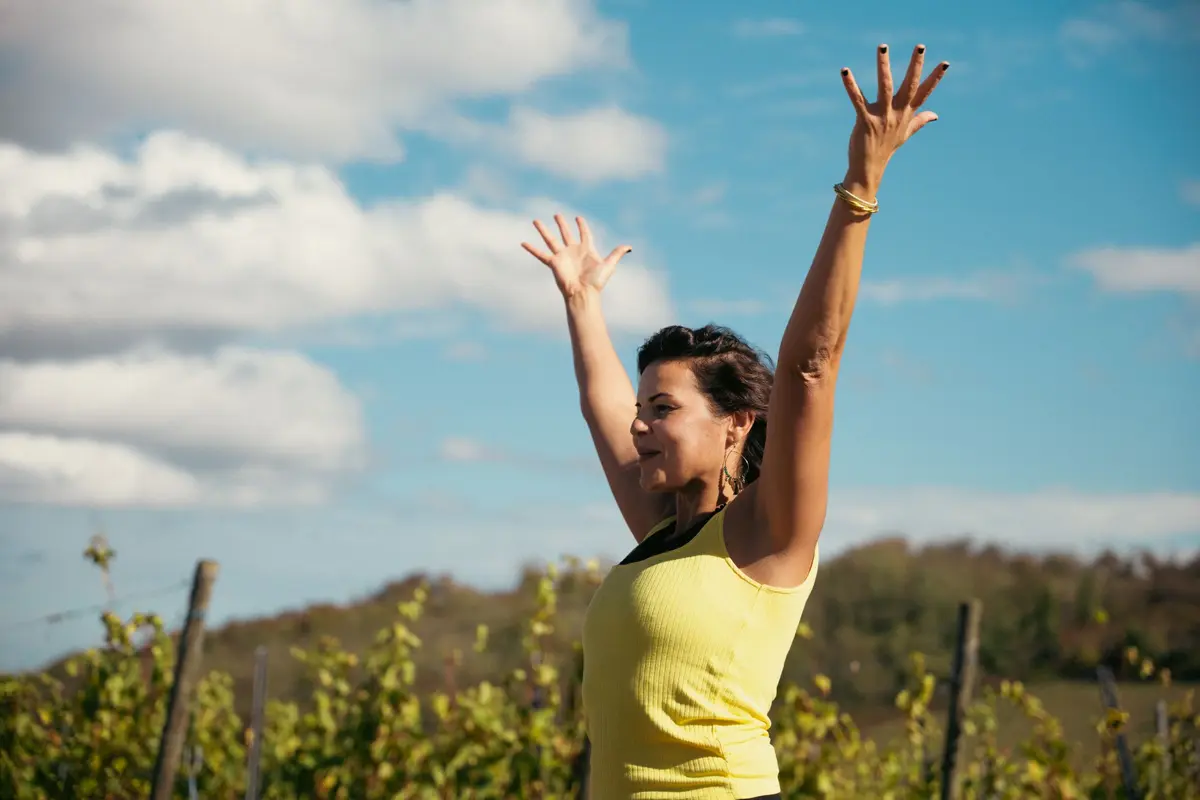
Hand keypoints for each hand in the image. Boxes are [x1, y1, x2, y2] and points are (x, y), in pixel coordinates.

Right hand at [521, 214, 631, 299]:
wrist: (583, 293)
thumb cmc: (596, 282)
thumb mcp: (609, 265)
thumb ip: (617, 253)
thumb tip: (629, 247)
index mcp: (586, 250)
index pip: (584, 234)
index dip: (582, 226)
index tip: (578, 217)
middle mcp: (572, 251)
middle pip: (566, 233)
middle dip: (562, 224)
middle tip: (557, 214)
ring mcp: (562, 256)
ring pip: (551, 239)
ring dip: (543, 230)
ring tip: (536, 220)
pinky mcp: (553, 263)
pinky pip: (540, 254)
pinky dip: (532, 249)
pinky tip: (523, 243)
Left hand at [840, 44, 949, 194]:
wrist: (869, 167)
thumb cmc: (886, 148)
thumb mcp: (906, 133)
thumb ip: (920, 121)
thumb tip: (935, 115)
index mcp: (907, 114)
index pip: (925, 93)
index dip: (935, 78)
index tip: (946, 62)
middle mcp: (897, 113)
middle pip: (909, 85)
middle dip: (915, 65)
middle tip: (920, 46)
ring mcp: (882, 116)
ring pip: (885, 87)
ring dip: (884, 66)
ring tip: (883, 47)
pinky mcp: (865, 120)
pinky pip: (857, 99)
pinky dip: (851, 85)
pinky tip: (845, 71)